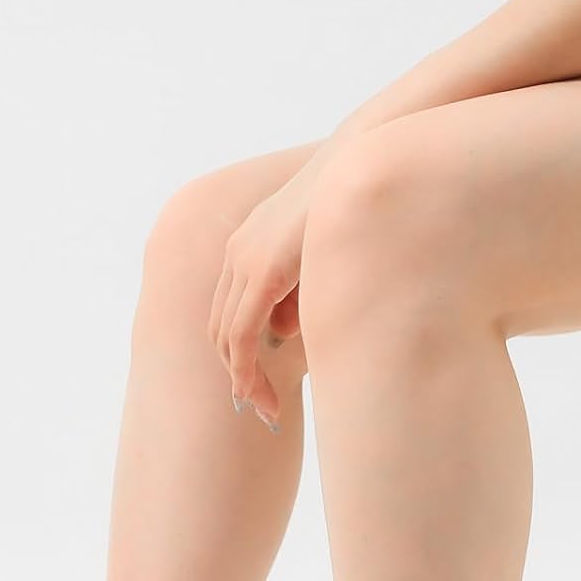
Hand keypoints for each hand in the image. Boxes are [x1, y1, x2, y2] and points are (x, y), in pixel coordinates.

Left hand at [207, 152, 324, 431]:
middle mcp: (237, 252)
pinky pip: (241, 332)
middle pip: (220, 330)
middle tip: (264, 410)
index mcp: (249, 246)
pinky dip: (246, 368)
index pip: (231, 313)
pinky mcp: (260, 269)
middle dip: (238, 376)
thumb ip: (296, 295)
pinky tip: (259, 393)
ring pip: (227, 338)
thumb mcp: (317, 262)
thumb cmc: (351, 212)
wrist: (361, 169)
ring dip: (244, 380)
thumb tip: (285, 330)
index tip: (260, 390)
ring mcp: (244, 259)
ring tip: (268, 410)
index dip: (240, 357)